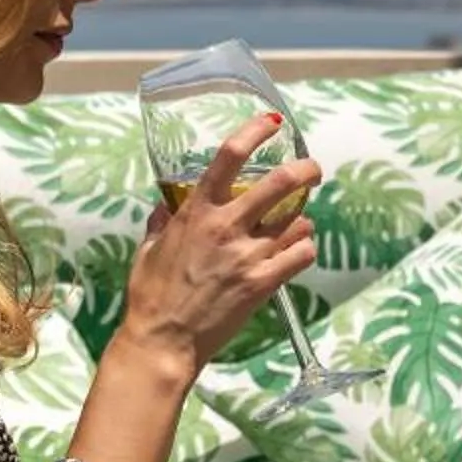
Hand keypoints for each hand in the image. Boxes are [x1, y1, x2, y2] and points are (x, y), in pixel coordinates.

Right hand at [122, 110, 320, 378]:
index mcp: (196, 211)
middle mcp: (226, 226)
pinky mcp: (263, 283)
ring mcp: (248, 254)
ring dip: (303, 218)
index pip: (228, 157)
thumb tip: (166, 205)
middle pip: (280, 182)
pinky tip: (297, 252)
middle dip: (305, 169)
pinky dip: (305, 248)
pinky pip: (301, 254)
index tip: (273, 122)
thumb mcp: (149, 249)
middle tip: (312, 170)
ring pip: (298, 220)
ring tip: (297, 225)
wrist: (163, 340)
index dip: (255, 132)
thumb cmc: (150, 294)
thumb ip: (162, 222)